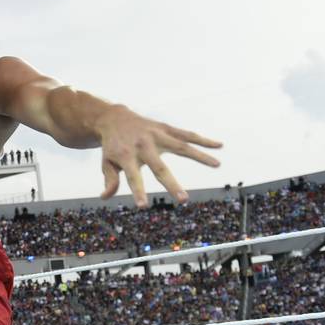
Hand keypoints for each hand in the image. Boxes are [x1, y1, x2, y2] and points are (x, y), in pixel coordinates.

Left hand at [93, 105, 221, 206]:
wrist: (114, 119)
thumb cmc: (112, 146)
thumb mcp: (106, 162)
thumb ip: (110, 179)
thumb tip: (106, 197)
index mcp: (126, 155)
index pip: (133, 177)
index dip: (138, 191)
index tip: (144, 206)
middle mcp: (143, 145)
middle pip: (159, 166)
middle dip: (171, 183)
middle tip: (183, 200)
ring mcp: (156, 135)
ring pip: (180, 146)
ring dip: (199, 155)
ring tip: (217, 164)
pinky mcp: (165, 128)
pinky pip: (185, 134)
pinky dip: (202, 139)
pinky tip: (218, 145)